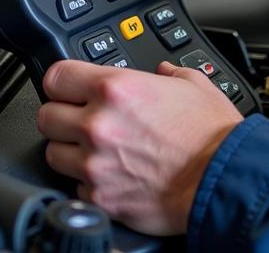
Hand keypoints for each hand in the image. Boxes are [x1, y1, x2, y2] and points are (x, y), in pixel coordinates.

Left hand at [37, 59, 242, 234]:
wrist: (223, 180)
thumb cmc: (212, 135)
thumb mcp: (194, 84)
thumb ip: (170, 72)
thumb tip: (163, 72)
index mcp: (116, 88)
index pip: (56, 76)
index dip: (62, 81)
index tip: (67, 88)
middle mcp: (98, 124)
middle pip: (46, 116)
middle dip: (61, 116)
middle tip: (80, 119)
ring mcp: (95, 164)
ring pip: (53, 154)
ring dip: (69, 150)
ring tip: (94, 149)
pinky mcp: (100, 198)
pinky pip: (74, 186)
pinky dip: (88, 182)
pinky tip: (110, 174)